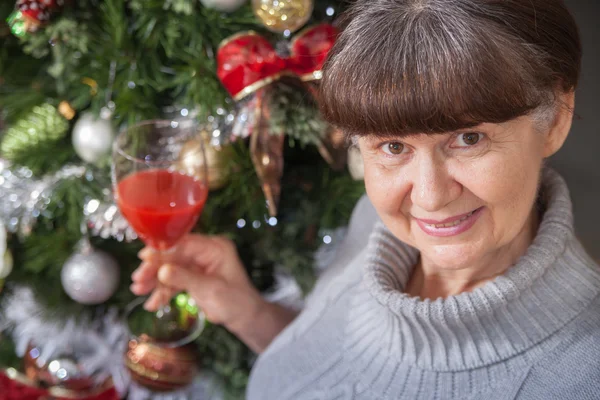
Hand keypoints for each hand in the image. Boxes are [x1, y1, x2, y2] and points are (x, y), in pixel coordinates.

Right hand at [131, 234, 262, 328]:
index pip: (184, 244)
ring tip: (139, 291)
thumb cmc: (236, 301)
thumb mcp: (210, 290)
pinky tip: (153, 303)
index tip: (144, 257)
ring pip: (169, 269)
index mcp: (214, 247)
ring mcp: (197, 265)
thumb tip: (161, 271)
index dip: (162, 251)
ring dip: (154, 281)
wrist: (244, 318)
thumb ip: (185, 279)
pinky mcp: (192, 277)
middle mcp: (205, 252)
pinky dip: (163, 291)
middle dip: (154, 268)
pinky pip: (173, 281)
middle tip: (138, 279)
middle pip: (173, 256)